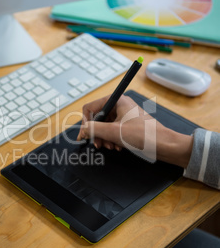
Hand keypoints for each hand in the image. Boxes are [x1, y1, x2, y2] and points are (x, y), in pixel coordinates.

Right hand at [77, 95, 192, 167]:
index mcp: (116, 100)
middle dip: (96, 133)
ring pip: (104, 126)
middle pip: (97, 118)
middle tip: (98, 144)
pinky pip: (112, 130)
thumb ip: (94, 129)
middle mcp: (119, 105)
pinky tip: (116, 147)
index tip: (85, 135)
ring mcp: (123, 115)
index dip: (86, 122)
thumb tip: (82, 130)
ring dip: (103, 138)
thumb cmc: (144, 135)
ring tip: (109, 147)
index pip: (90, 108)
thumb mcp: (114, 132)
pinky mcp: (127, 124)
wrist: (164, 145)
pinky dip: (111, 139)